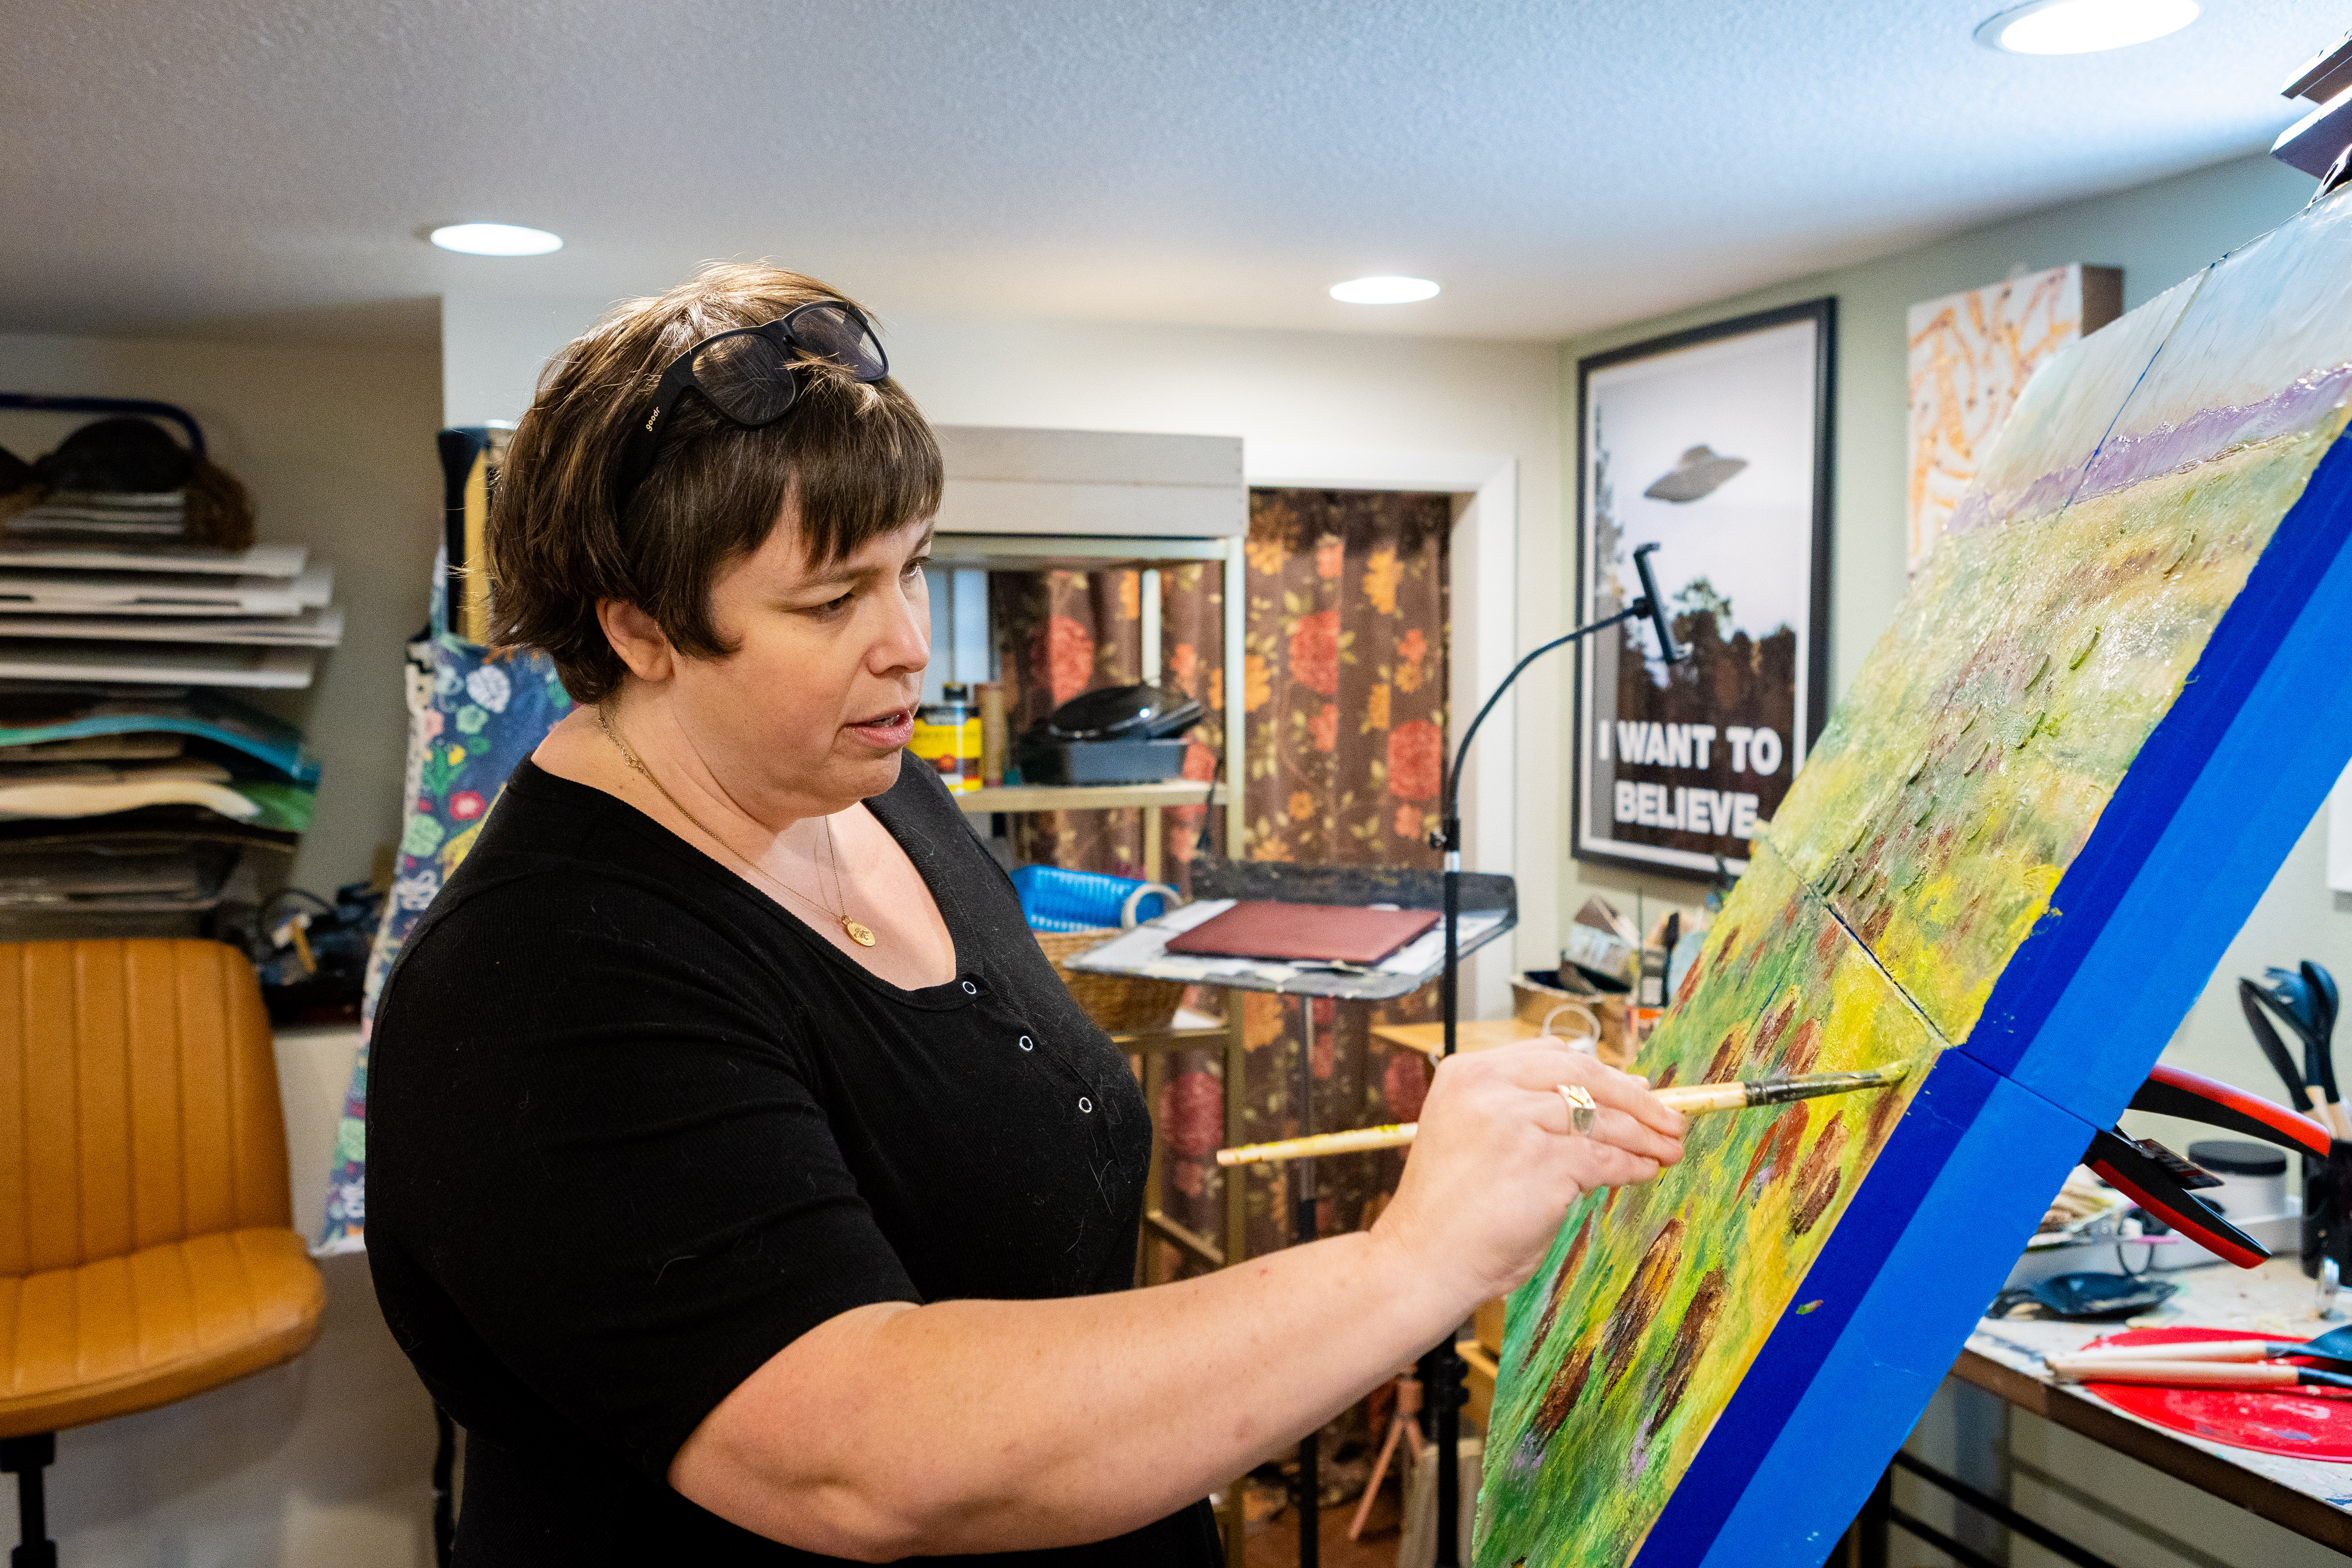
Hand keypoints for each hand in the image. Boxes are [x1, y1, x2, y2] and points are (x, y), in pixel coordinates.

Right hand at [1372, 1043, 1683, 1306]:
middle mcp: (1489, 1087)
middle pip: (1585, 1075)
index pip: (1553, 1055)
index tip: (1636, 1090)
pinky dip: (1632, 1165)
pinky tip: (1645, 1172)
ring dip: (1645, 1135)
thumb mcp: (1476, 1135)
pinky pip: (1604, 1157)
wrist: (1422, 1259)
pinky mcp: (1541, 1162)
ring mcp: (1515, 1122)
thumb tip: (1618, 1092)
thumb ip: (1528, 1109)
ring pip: (1601, 1118)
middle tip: (1671, 1119)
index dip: (1603, 1072)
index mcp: (1469, 1072)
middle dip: (1637, 1099)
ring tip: (1670, 1149)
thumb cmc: (1452, 1208)